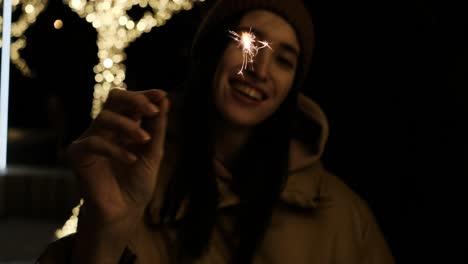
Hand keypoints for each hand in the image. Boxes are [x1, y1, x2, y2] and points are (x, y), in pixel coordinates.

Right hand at [67, 88, 168, 224]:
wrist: (124, 211)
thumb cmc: (138, 182)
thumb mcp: (153, 153)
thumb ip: (158, 127)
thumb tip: (165, 99)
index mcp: (125, 125)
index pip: (130, 101)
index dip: (145, 94)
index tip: (162, 95)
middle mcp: (106, 128)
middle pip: (113, 99)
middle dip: (134, 100)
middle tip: (153, 110)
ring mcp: (90, 139)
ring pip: (104, 117)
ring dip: (128, 126)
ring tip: (146, 140)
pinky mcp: (78, 154)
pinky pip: (93, 142)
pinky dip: (115, 148)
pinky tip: (131, 159)